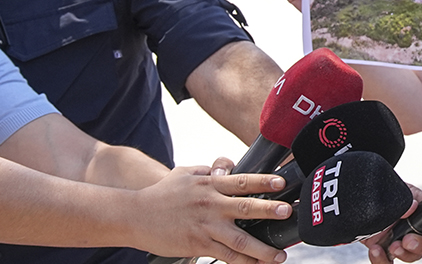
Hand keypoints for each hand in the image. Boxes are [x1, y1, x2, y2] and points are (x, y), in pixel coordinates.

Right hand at [133, 163, 291, 263]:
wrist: (133, 216)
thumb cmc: (161, 194)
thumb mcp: (186, 172)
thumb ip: (210, 169)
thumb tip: (229, 167)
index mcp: (210, 184)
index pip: (243, 181)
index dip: (264, 181)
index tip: (282, 182)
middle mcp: (211, 205)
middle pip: (246, 207)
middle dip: (269, 210)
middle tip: (287, 212)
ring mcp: (205, 227)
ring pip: (239, 239)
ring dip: (262, 248)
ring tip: (279, 255)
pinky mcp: (198, 245)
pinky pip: (225, 256)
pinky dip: (242, 262)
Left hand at [363, 184, 421, 262]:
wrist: (359, 204)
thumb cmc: (381, 197)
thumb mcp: (396, 191)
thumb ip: (405, 198)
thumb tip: (412, 206)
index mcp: (419, 212)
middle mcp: (412, 229)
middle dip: (421, 245)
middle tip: (408, 241)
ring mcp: (399, 242)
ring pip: (412, 256)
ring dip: (404, 254)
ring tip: (392, 246)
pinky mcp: (384, 252)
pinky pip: (387, 263)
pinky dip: (382, 261)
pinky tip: (376, 250)